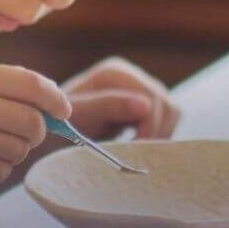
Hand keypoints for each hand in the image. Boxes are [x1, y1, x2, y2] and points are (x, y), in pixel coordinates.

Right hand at [0, 65, 71, 194]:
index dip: (54, 98)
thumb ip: (4, 91)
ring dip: (10, 151)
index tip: (63, 109)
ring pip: (21, 148)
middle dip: (36, 130)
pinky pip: (4, 171)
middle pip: (34, 121)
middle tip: (22, 134)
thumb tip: (53, 108)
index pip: (32, 84)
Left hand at [62, 56, 180, 141]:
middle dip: (154, 132)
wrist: (57, 127)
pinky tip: (139, 143)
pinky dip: (159, 133)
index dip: (149, 126)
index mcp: (114, 73)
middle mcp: (131, 74)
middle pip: (164, 105)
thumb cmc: (63, 121)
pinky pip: (169, 117)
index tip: (136, 149)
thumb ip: (108, 106)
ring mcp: (141, 86)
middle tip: (136, 154)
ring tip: (135, 149)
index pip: (150, 98)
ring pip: (171, 111)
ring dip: (159, 133)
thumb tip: (145, 104)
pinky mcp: (147, 101)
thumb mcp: (81, 115)